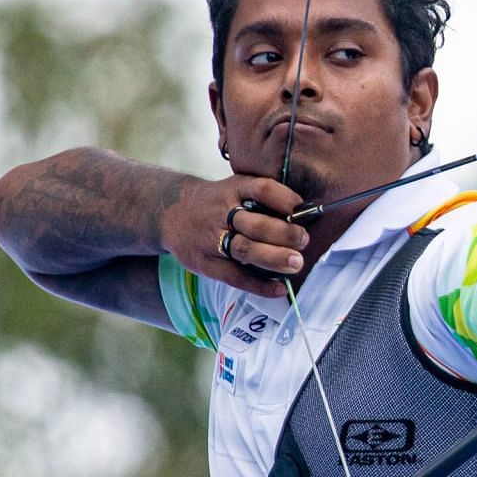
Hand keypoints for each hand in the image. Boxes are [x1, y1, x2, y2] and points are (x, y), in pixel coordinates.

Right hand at [158, 175, 309, 297]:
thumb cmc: (216, 202)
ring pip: (245, 250)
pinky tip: (279, 288)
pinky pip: (234, 277)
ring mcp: (211, 239)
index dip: (285, 199)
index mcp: (233, 189)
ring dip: (274, 258)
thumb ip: (262, 198)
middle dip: (283, 234)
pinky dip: (259, 285)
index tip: (304, 209)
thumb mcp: (234, 187)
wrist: (169, 212)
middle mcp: (221, 213)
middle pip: (255, 224)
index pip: (262, 189)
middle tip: (304, 240)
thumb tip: (306, 214)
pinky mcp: (205, 264)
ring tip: (296, 263)